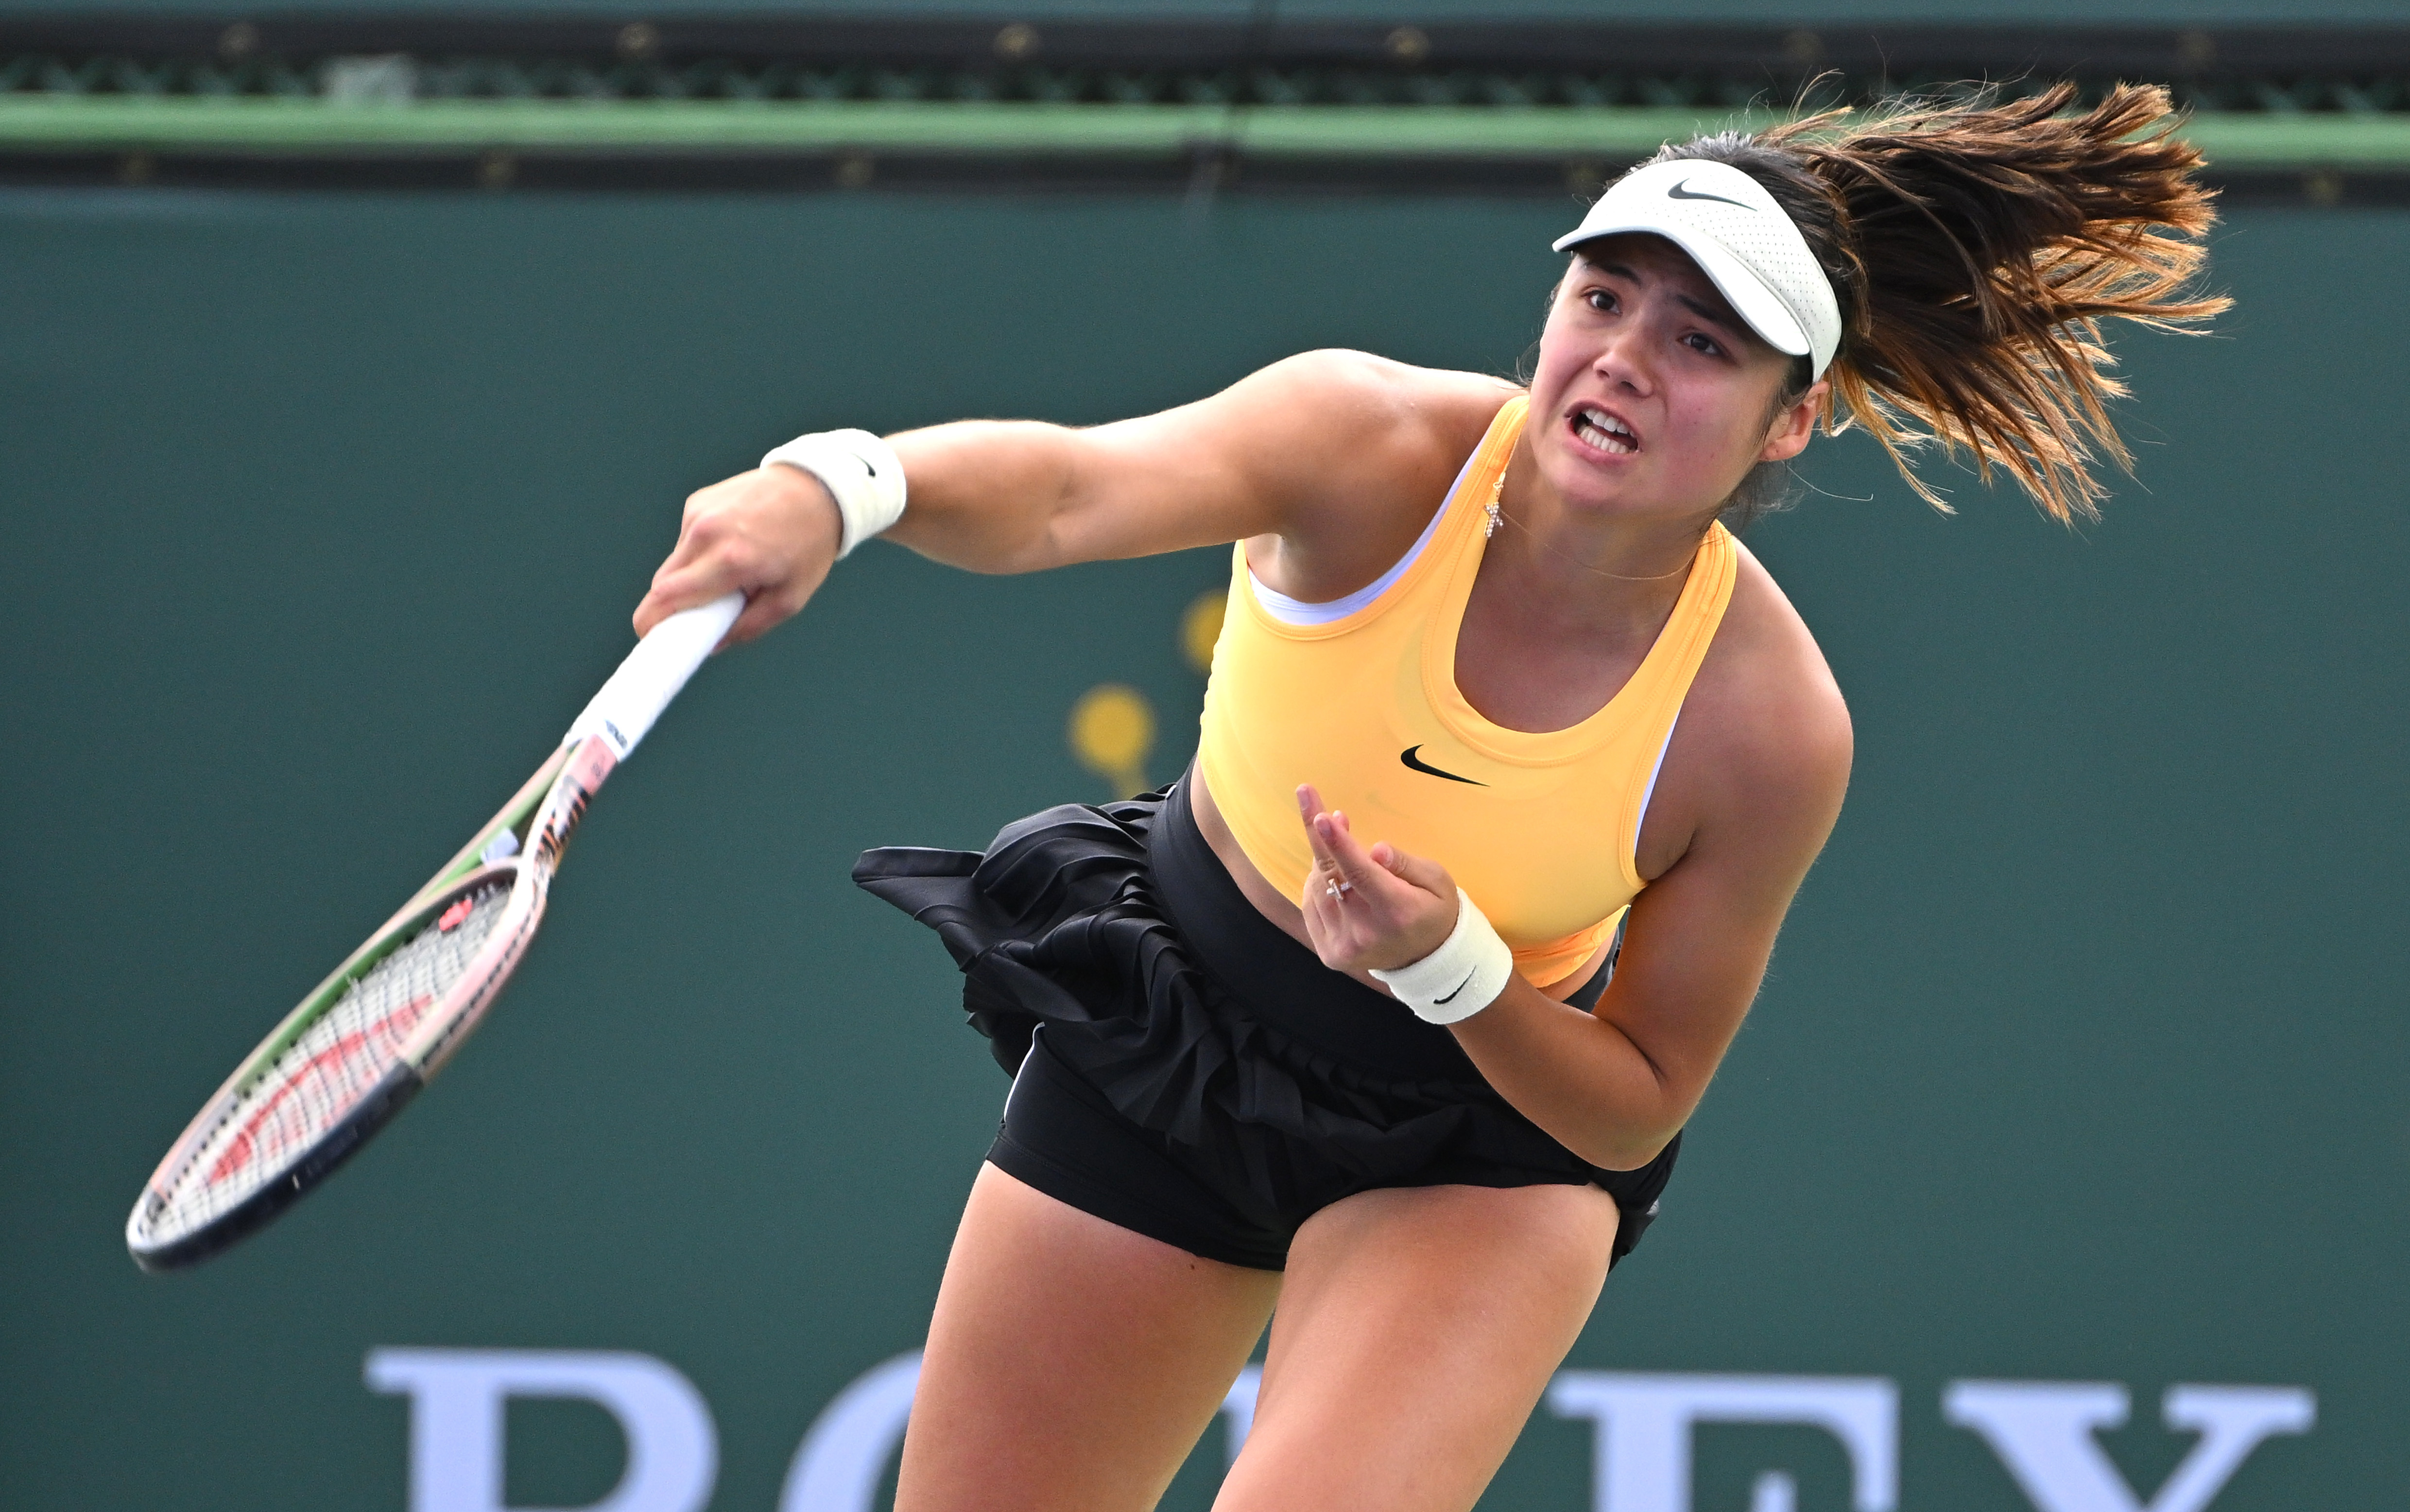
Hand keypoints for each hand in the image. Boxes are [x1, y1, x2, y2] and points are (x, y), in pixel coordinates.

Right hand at [633, 465, 843, 645]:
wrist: (815, 489)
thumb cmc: (806, 548)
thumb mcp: (790, 598)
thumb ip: (749, 627)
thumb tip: (711, 645)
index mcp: (732, 560)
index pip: (668, 596)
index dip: (651, 622)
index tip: (649, 639)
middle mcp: (708, 533)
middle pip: (661, 583)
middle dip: (670, 605)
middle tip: (691, 617)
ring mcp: (698, 514)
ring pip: (673, 563)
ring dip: (689, 577)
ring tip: (728, 572)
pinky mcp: (696, 502)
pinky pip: (686, 541)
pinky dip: (700, 552)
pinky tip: (730, 544)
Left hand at [1295, 784, 1460, 974]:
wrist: (1426, 960)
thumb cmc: (1433, 910)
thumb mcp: (1437, 880)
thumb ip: (1406, 863)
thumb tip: (1376, 850)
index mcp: (1398, 910)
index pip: (1362, 874)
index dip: (1340, 844)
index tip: (1322, 816)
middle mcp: (1366, 932)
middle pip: (1332, 876)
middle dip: (1319, 835)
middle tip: (1309, 796)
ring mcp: (1344, 946)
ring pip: (1317, 888)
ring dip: (1322, 858)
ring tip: (1334, 839)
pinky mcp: (1329, 954)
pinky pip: (1311, 905)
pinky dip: (1317, 882)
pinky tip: (1332, 871)